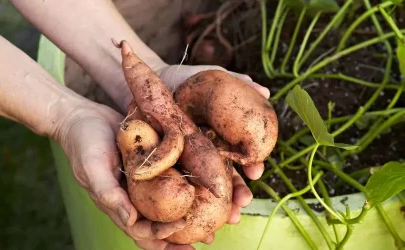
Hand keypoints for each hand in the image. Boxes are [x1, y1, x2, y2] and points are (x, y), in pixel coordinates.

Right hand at [53, 101, 196, 249]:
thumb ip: (108, 194)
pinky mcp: (151, 166)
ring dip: (187, 216)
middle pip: (158, 226)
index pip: (141, 230)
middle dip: (179, 238)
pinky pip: (169, 181)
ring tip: (211, 223)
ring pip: (167, 207)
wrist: (84, 117)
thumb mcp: (92, 168)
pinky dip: (184, 189)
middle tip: (205, 240)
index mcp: (118, 205)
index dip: (161, 234)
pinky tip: (202, 187)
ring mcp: (143, 183)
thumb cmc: (84, 143)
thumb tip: (129, 220)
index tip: (182, 226)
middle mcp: (133, 198)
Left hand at [155, 64, 268, 227]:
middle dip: (238, 191)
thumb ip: (237, 82)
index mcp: (221, 134)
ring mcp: (189, 156)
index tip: (256, 173)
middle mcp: (207, 149)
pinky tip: (196, 213)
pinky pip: (180, 182)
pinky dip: (189, 199)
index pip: (241, 155)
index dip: (251, 165)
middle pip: (227, 175)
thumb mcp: (210, 77)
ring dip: (219, 203)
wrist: (149, 78)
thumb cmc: (183, 78)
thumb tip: (265, 91)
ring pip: (206, 184)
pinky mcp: (169, 160)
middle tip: (244, 202)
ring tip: (228, 216)